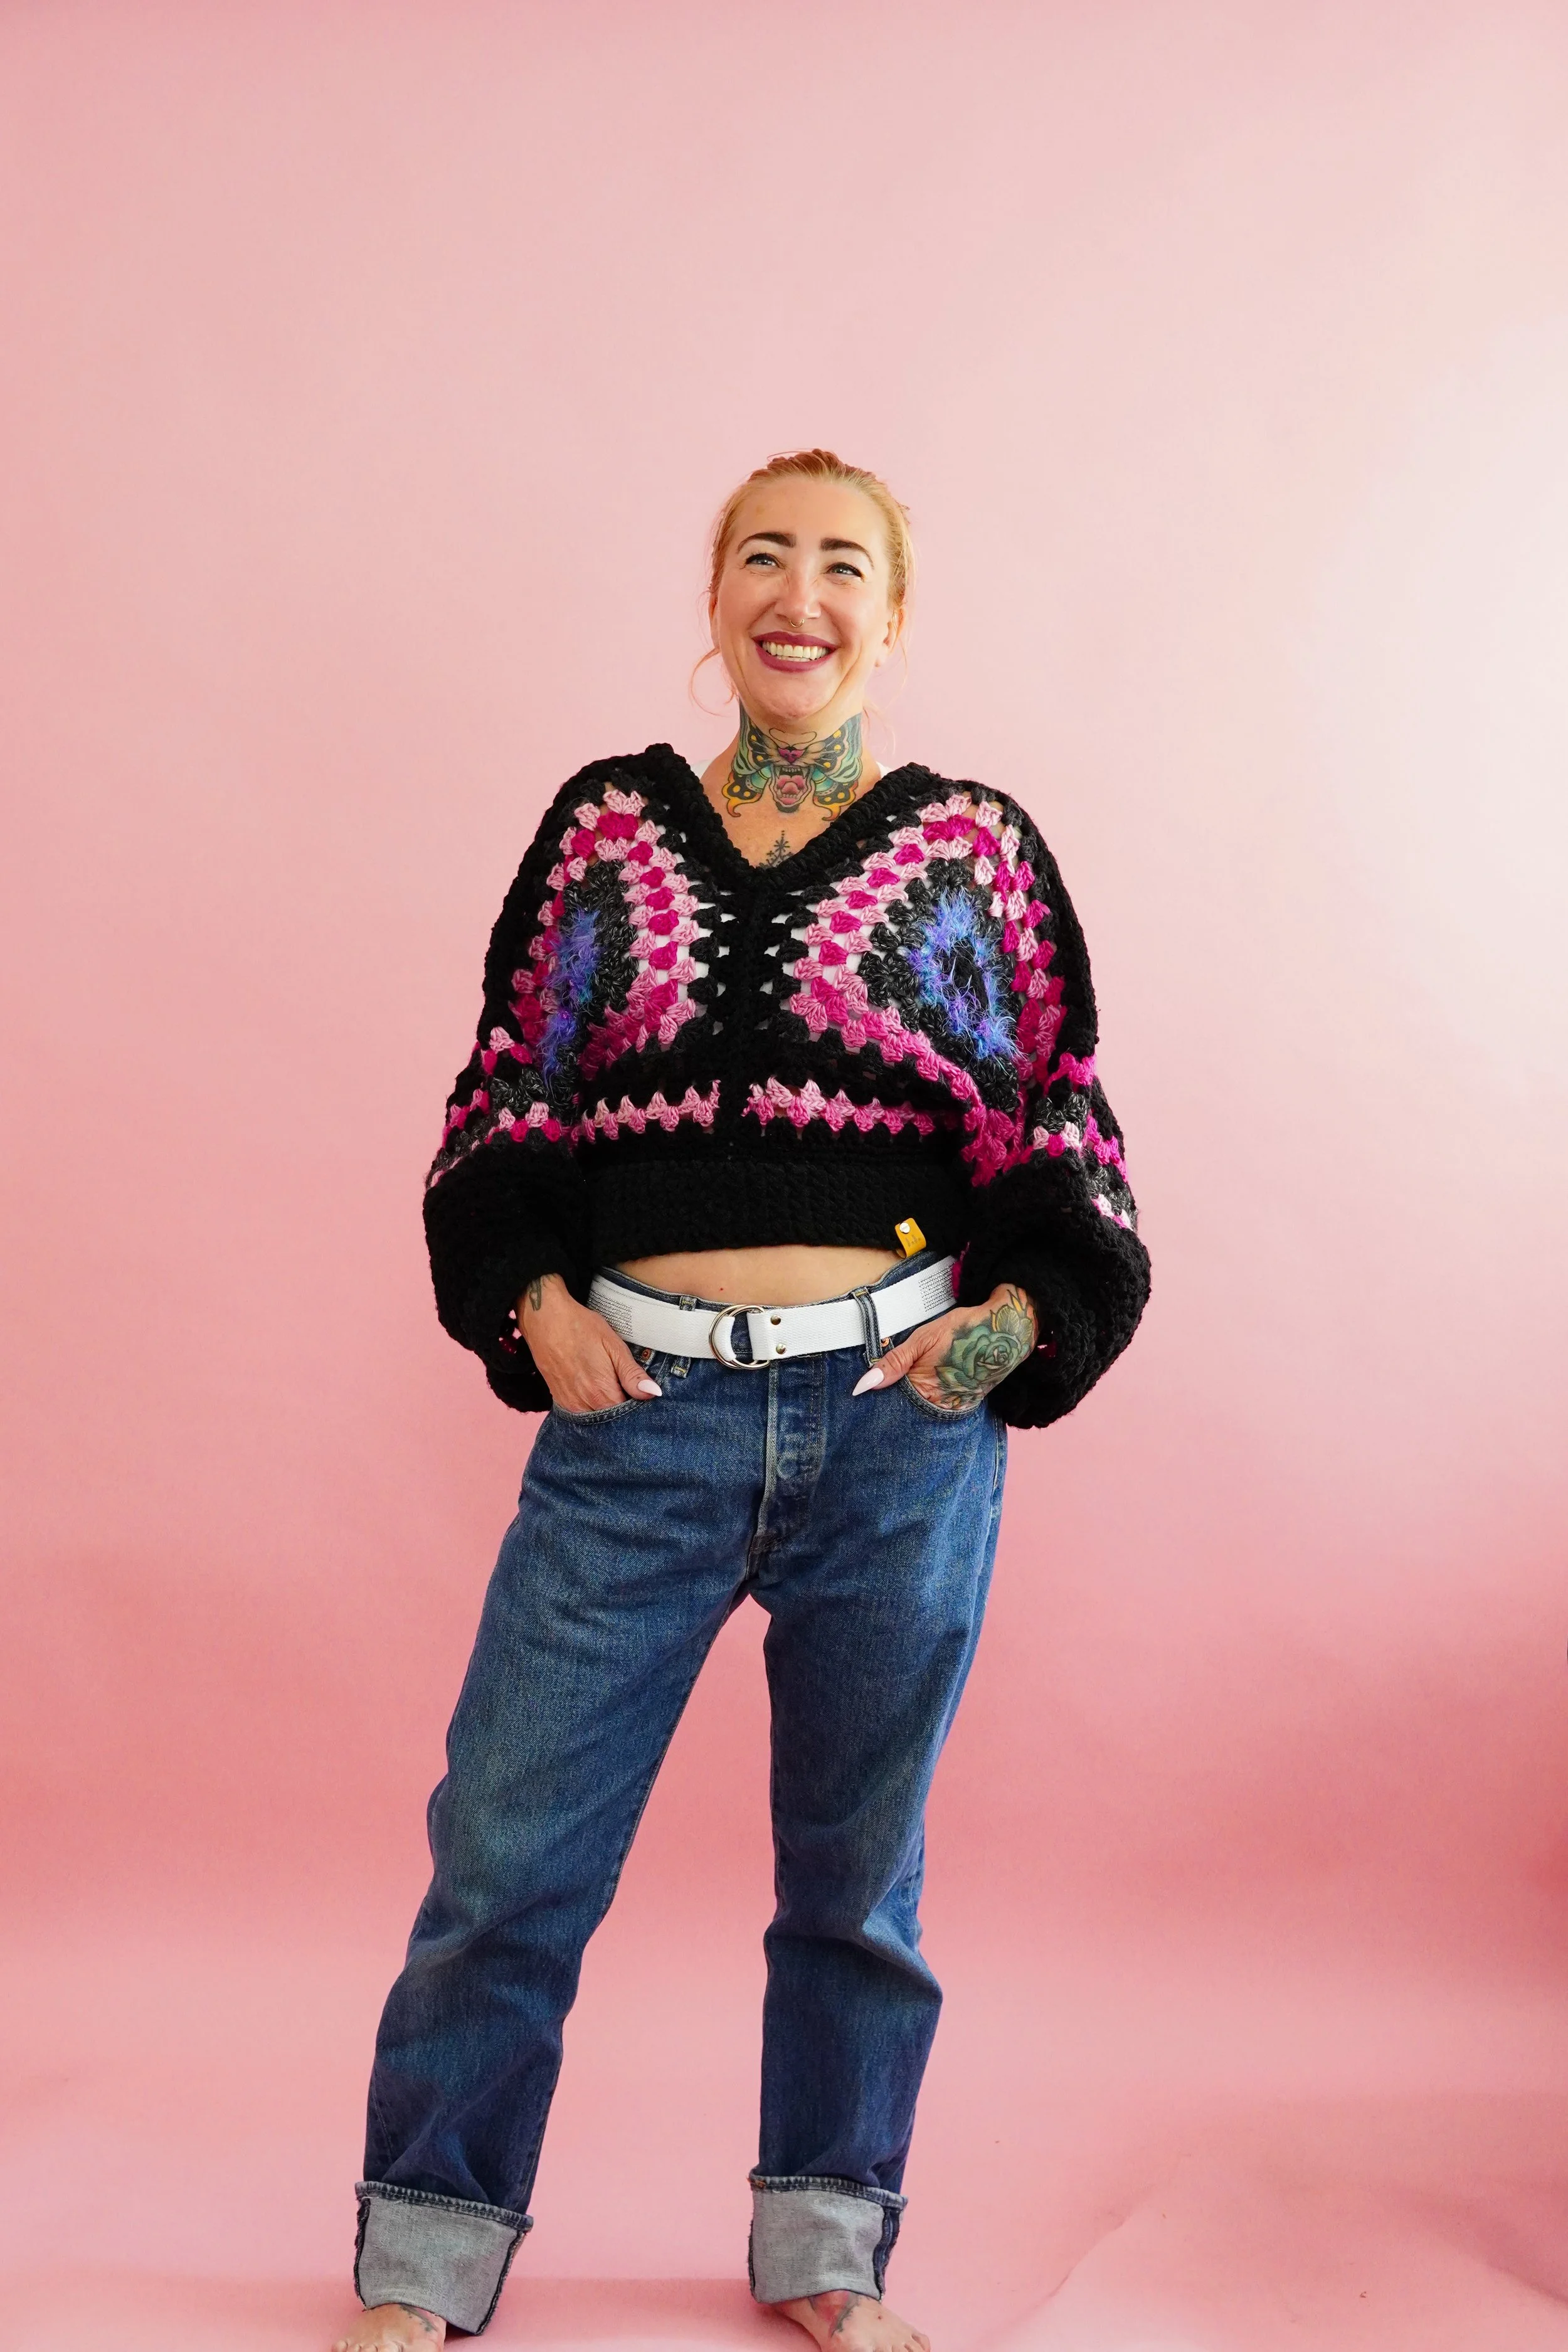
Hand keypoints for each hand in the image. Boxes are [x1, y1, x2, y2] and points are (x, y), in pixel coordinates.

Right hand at [517, 1274, 661, 1412]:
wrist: (545, 1319)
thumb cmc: (581, 1328)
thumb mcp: (613, 1346)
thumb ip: (632, 1375)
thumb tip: (653, 1394)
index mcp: (602, 1393)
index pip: (628, 1416)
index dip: (638, 1407)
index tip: (641, 1394)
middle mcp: (584, 1405)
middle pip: (612, 1420)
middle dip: (623, 1409)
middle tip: (628, 1388)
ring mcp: (570, 1404)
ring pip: (596, 1418)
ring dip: (607, 1408)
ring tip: (612, 1387)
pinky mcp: (560, 1400)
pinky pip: (581, 1413)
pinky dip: (592, 1407)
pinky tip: (596, 1389)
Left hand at [851, 1284, 1036, 1409]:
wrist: (1005, 1331)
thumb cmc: (961, 1331)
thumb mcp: (922, 1339)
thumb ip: (894, 1362)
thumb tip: (864, 1385)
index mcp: (924, 1391)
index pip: (890, 1403)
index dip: (879, 1395)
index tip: (866, 1393)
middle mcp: (940, 1406)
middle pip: (906, 1411)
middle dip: (894, 1402)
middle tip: (883, 1392)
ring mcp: (954, 1408)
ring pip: (923, 1411)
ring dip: (912, 1402)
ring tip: (911, 1386)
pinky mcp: (966, 1405)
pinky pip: (940, 1408)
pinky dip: (930, 1400)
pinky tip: (928, 1389)